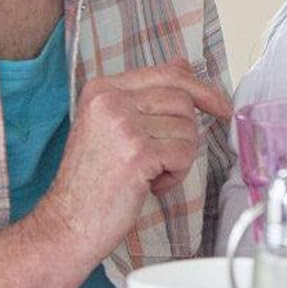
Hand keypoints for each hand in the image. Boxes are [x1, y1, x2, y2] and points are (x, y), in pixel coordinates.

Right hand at [36, 61, 231, 261]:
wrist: (67, 223)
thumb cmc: (93, 180)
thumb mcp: (113, 126)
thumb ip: (146, 94)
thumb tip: (182, 64)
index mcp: (103, 89)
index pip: (167, 74)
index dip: (201, 89)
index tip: (219, 105)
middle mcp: (110, 101)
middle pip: (183, 101)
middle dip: (184, 133)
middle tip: (161, 157)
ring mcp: (124, 125)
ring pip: (187, 129)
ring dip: (178, 157)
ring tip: (149, 172)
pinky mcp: (138, 152)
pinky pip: (184, 154)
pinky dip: (175, 174)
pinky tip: (150, 185)